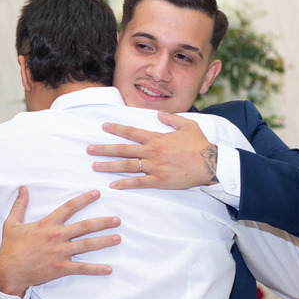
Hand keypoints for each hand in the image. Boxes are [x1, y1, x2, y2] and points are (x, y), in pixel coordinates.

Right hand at [0, 187, 120, 297]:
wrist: (9, 271)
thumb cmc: (10, 248)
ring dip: (104, 241)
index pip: (69, 207)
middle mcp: (57, 236)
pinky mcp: (61, 268)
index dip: (84, 199)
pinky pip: (82, 268)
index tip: (97, 193)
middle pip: (85, 226)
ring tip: (118, 238)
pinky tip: (109, 268)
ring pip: (87, 245)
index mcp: (47, 224)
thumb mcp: (12, 224)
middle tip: (117, 219)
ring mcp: (60, 253)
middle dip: (103, 222)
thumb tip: (22, 189)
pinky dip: (96, 269)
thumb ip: (19, 205)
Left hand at [88, 112, 218, 189]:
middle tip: (89, 150)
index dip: (116, 129)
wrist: (210, 163)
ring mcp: (154, 167)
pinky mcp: (159, 181)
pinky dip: (125, 184)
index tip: (103, 127)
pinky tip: (112, 185)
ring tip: (95, 166)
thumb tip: (159, 114)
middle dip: (104, 149)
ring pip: (127, 166)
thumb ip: (171, 119)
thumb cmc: (200, 145)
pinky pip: (138, 183)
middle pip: (123, 150)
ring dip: (109, 166)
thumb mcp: (187, 125)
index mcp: (156, 138)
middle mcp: (152, 152)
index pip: (131, 132)